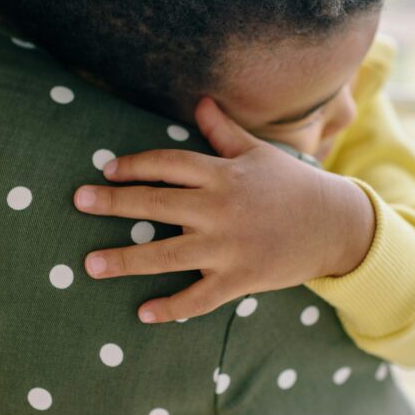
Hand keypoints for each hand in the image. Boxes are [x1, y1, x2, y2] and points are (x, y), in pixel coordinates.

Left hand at [74, 96, 375, 322]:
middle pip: (156, 203)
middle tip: (80, 202)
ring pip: (166, 255)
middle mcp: (220, 209)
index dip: (134, 165)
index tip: (107, 169)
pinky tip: (143, 313)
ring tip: (90, 264)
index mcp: (223, 174)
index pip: (168, 164)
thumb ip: (224, 131)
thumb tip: (200, 100)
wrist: (334, 226)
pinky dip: (171, 308)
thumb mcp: (259, 153)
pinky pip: (199, 298)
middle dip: (114, 202)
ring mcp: (228, 247)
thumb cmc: (292, 185)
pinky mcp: (239, 279)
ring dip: (125, 260)